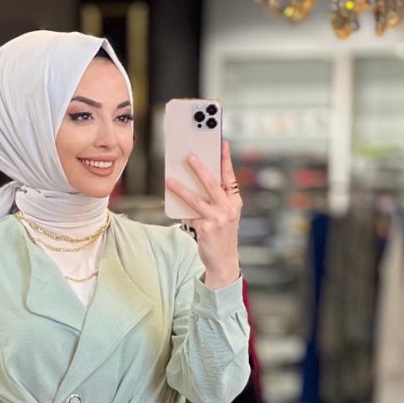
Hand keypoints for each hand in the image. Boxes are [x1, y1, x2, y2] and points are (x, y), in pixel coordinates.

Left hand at [165, 139, 241, 288]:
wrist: (224, 260)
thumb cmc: (222, 234)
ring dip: (181, 188)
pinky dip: (180, 209)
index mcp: (234, 202)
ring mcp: (217, 219)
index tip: (222, 142)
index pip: (230, 176)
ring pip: (195, 199)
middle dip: (200, 167)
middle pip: (212, 183)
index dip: (226, 159)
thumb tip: (196, 182)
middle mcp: (228, 208)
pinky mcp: (205, 229)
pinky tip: (172, 202)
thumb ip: (217, 199)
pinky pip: (189, 215)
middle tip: (189, 155)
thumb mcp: (225, 214)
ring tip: (169, 179)